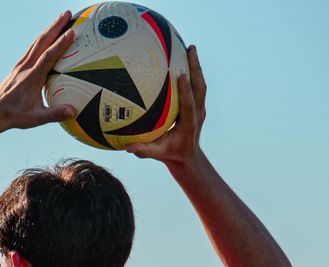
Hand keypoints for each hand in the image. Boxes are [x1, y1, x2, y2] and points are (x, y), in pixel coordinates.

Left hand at [0, 12, 77, 130]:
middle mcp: (26, 67)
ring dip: (49, 29)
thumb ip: (54, 114)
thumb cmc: (14, 115)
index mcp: (32, 78)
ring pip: (36, 42)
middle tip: (68, 14)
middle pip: (42, 42)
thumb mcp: (35, 118)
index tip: (71, 32)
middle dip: (55, 26)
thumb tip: (72, 111)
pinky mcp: (19, 66)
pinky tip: (47, 36)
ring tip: (60, 19)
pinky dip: (42, 39)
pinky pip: (32, 48)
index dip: (60, 44)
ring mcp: (21, 65)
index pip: (48, 56)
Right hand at [126, 45, 205, 166]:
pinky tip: (184, 60)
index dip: (186, 90)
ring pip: (200, 84)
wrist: (188, 157)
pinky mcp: (198, 105)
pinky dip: (193, 72)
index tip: (182, 75)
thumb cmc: (171, 154)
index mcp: (189, 123)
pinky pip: (197, 86)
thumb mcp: (158, 154)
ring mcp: (199, 108)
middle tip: (190, 49)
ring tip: (190, 48)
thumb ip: (144, 151)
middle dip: (196, 67)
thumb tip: (128, 148)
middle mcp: (197, 113)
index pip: (189, 104)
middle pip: (200, 87)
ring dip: (196, 66)